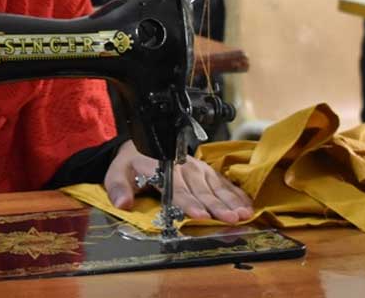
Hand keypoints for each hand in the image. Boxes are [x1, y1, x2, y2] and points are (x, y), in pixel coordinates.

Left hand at [104, 140, 253, 223]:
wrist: (141, 145)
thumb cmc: (131, 163)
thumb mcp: (117, 173)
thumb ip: (118, 188)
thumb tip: (123, 203)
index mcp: (161, 168)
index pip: (177, 188)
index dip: (189, 203)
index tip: (200, 215)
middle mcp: (182, 167)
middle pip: (201, 190)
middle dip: (217, 206)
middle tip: (230, 219)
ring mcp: (197, 168)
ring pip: (216, 186)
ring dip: (230, 201)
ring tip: (242, 214)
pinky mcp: (206, 170)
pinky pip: (224, 182)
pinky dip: (236, 194)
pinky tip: (247, 206)